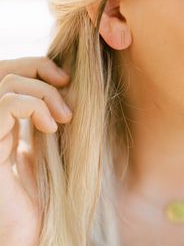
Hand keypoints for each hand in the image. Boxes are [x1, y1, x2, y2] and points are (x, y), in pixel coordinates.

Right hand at [0, 56, 71, 244]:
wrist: (35, 231)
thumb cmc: (48, 191)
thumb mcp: (51, 145)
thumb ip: (50, 116)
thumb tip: (66, 86)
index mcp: (7, 121)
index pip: (11, 74)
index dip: (37, 66)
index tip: (65, 79)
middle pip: (6, 70)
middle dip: (39, 67)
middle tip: (65, 83)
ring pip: (8, 82)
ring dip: (44, 91)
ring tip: (64, 117)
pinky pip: (7, 104)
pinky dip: (35, 106)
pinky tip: (51, 127)